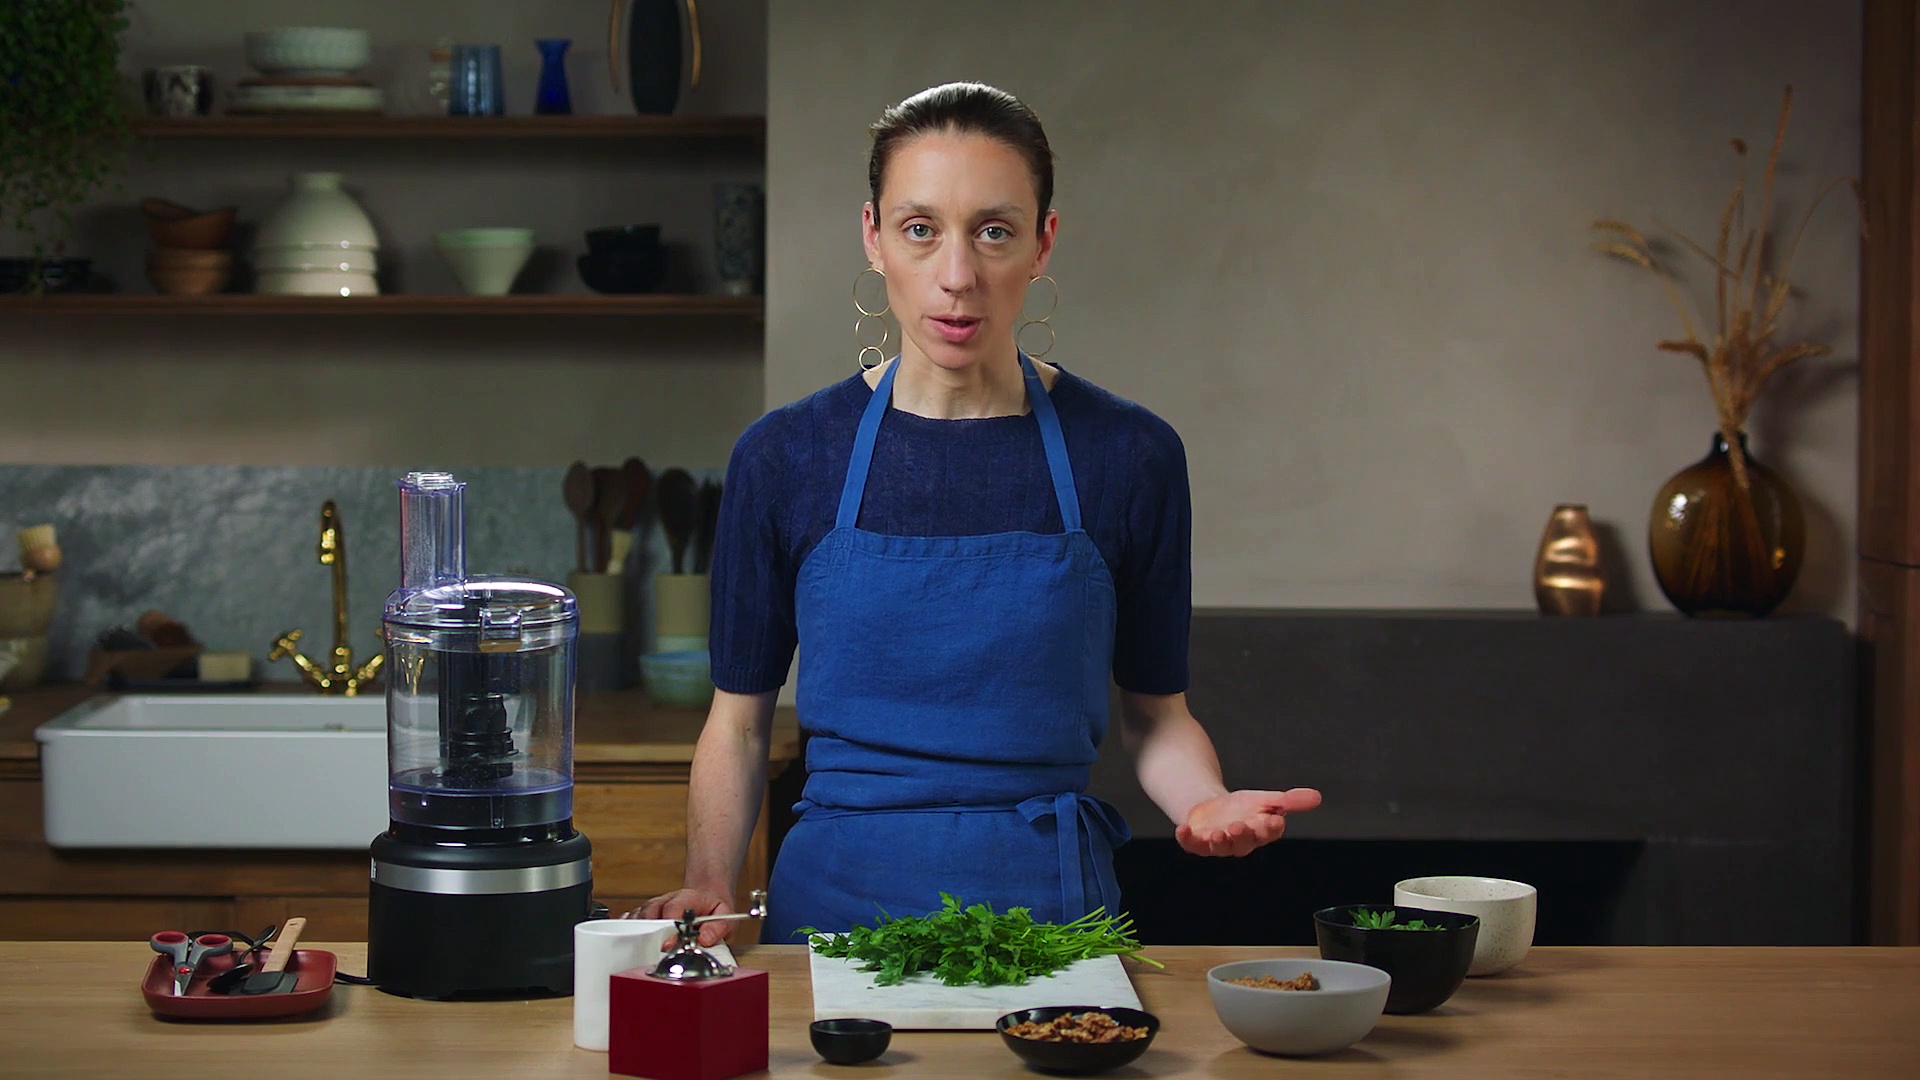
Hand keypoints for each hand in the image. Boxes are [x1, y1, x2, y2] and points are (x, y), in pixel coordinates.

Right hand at [626, 888, 735, 947]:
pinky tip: (627, 939)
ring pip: (638, 915)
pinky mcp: (646, 914)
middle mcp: (667, 900)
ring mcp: (654, 906)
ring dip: (638, 931)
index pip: (673, 908)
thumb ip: (719, 927)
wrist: (706, 896)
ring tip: (639, 947)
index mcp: (687, 898)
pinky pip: (632, 919)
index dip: (670, 926)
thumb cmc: (713, 909)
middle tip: (653, 949)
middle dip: (650, 931)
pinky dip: (628, 928)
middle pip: (650, 911)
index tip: (669, 944)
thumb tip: (705, 938)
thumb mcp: (725, 915)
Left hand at [1176, 787, 1321, 856]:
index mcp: (1259, 832)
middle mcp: (1239, 841)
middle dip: (1242, 836)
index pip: (1268, 832)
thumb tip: (1317, 797)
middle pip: (1244, 842)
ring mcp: (1217, 843)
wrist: (1213, 810)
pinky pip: (1191, 844)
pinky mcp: (1196, 841)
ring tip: (1218, 833)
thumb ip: (1290, 801)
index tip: (1273, 819)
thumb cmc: (1243, 809)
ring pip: (1219, 847)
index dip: (1270, 828)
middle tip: (1239, 826)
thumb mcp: (1266, 800)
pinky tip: (1182, 829)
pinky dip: (1186, 838)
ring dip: (1219, 841)